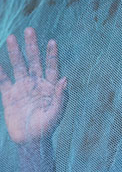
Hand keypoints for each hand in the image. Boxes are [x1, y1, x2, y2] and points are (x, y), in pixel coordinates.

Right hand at [0, 27, 66, 143]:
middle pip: (34, 62)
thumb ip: (61, 97)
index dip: (52, 55)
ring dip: (16, 53)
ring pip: (19, 67)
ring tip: (12, 37)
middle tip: (30, 30)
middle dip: (32, 47)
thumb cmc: (47, 127)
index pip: (51, 67)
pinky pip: (3, 81)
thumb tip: (65, 78)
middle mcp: (36, 84)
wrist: (31, 141)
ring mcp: (22, 88)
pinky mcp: (9, 96)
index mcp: (50, 87)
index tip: (52, 41)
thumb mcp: (57, 113)